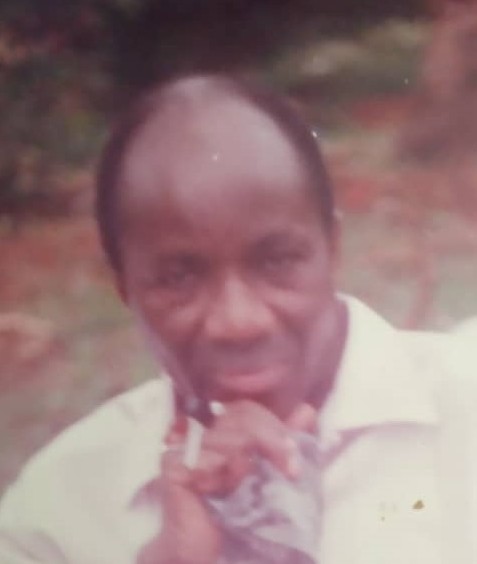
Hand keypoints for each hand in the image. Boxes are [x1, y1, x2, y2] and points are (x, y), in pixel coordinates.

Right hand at [137, 400, 315, 563]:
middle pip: (240, 414)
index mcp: (224, 428)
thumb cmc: (244, 515)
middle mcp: (203, 430)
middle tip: (290, 470)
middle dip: (271, 439)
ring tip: (247, 486)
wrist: (214, 556)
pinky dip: (222, 471)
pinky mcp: (173, 466)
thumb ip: (286, 443)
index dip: (274, 425)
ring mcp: (185, 445)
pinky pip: (204, 456)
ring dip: (246, 463)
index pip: (248, 408)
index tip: (294, 453)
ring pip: (227, 434)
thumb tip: (306, 410)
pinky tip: (223, 490)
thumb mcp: (275, 475)